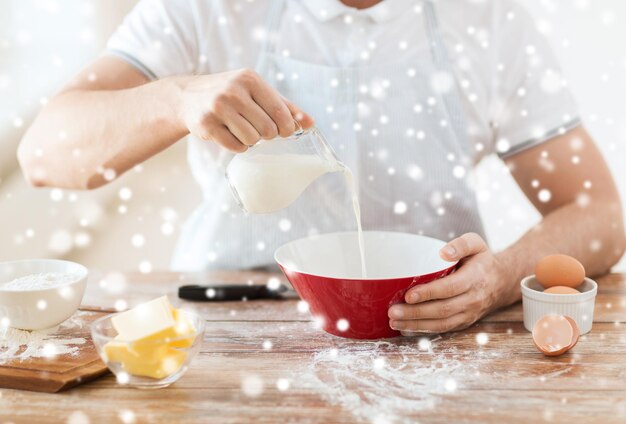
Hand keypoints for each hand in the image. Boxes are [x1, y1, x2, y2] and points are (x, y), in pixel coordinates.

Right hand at [176, 69, 313, 151]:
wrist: (189, 96)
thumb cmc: (232, 95)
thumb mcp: (258, 92)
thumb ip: (285, 107)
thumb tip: (311, 123)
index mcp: (249, 79)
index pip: (280, 112)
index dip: (287, 128)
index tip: (284, 131)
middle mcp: (233, 90)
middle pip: (267, 130)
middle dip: (268, 135)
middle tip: (260, 130)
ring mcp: (217, 107)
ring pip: (251, 140)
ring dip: (252, 141)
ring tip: (243, 130)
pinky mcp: (206, 124)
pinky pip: (235, 147)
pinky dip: (238, 147)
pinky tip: (231, 135)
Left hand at [388, 233, 514, 334]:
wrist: (502, 282)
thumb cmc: (482, 260)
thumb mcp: (476, 244)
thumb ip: (461, 244)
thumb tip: (443, 253)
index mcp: (475, 278)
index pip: (450, 288)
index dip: (429, 293)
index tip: (409, 295)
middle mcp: (473, 299)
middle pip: (442, 309)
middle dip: (416, 313)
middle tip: (392, 311)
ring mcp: (469, 313)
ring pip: (441, 323)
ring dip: (416, 324)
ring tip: (394, 321)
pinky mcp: (464, 322)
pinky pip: (443, 329)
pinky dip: (423, 330)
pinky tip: (405, 327)